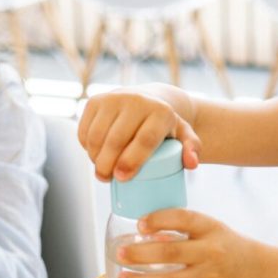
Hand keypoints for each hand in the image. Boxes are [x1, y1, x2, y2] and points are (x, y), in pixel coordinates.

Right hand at [78, 89, 199, 181]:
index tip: (122, 178)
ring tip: (100, 171)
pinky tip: (93, 155)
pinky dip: (86, 146)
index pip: (144, 140)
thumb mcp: (183, 136)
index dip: (131, 161)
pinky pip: (85, 129)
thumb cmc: (165, 127)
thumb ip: (192, 148)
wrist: (148, 100)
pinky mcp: (95, 100)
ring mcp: (113, 98)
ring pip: (97, 135)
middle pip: (116, 140)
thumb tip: (191, 164)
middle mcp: (137, 100)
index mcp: (161, 112)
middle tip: (107, 179)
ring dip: (94, 157)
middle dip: (107, 164)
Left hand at [115, 209, 262, 277]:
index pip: (183, 219)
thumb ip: (183, 228)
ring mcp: (207, 277)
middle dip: (141, 254)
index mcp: (210, 228)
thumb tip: (144, 231)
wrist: (257, 272)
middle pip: (171, 254)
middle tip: (120, 254)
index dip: (159, 220)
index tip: (140, 224)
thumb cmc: (227, 246)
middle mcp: (209, 252)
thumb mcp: (211, 228)